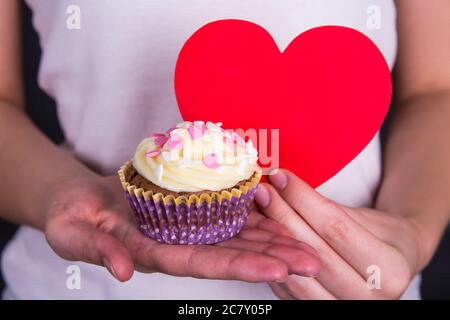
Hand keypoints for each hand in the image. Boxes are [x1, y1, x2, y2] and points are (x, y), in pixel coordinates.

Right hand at [41, 174, 319, 282]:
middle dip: (272, 258)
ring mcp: (188, 226)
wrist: (83, 198)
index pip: (202, 264)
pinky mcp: (191, 206)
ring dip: (272, 237)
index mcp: (155, 254)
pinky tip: (281, 208)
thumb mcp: (72, 232)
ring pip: (236, 233)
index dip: (239, 267)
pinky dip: (253, 209)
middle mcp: (179, 243)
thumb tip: (121, 271)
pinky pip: (226, 208)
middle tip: (313, 261)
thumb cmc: (73, 216)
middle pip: (231, 254)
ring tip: (309, 242)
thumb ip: (96, 250)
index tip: (277, 269)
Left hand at [254, 169, 429, 298]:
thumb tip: (282, 184)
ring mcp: (342, 309)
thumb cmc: (381, 237)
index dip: (304, 200)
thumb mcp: (366, 217)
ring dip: (271, 239)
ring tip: (256, 211)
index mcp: (391, 270)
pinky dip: (273, 260)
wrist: (390, 267)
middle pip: (312, 251)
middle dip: (282, 216)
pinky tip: (260, 235)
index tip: (281, 177)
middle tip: (262, 191)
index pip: (336, 228)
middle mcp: (369, 299)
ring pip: (296, 273)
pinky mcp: (319, 313)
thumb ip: (327, 208)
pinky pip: (288, 289)